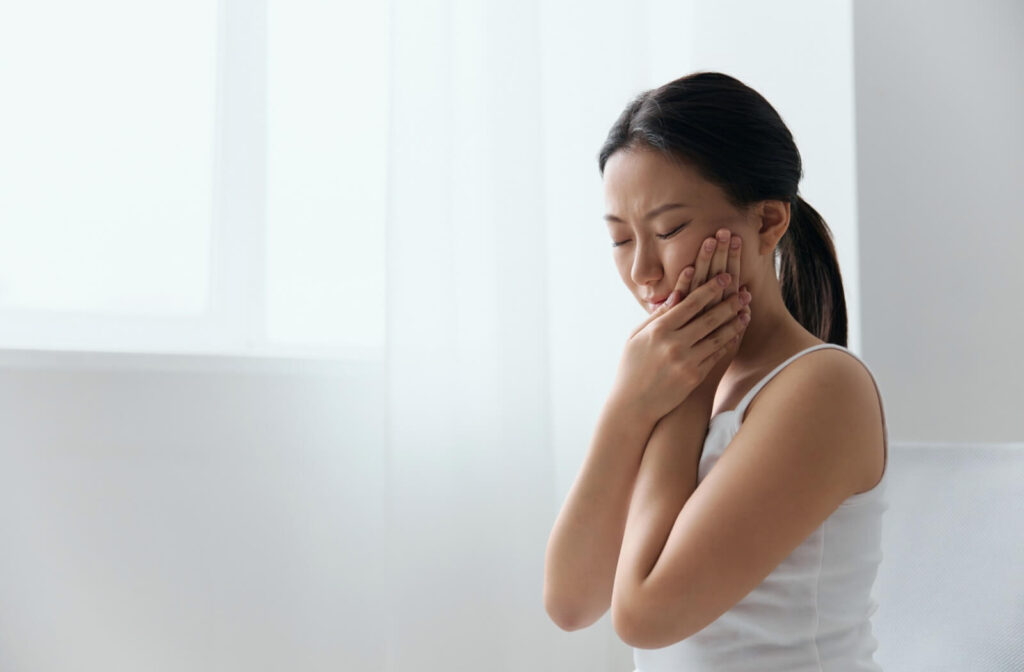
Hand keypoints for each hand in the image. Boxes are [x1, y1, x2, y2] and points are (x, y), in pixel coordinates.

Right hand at [609, 229, 751, 425]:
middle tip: (744, 290)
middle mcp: (673, 344)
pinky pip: (716, 355)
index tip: (724, 276)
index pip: (690, 303)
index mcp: (658, 330)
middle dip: (729, 302)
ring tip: (746, 310)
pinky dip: (728, 342)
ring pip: (717, 336)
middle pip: (709, 317)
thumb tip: (677, 293)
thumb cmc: (632, 367)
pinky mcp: (694, 376)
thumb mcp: (636, 337)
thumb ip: (657, 316)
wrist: (633, 404)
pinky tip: (736, 332)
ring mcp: (686, 361)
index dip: (710, 288)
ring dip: (734, 322)